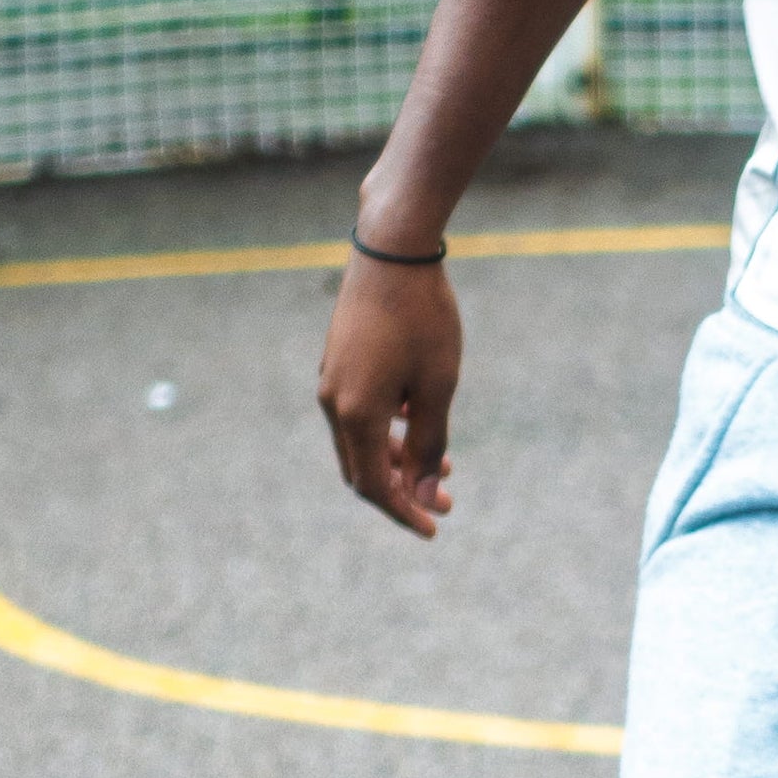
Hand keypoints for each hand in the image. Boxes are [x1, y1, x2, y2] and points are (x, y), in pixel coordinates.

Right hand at [317, 253, 462, 538]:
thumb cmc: (422, 318)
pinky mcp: (338, 361)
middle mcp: (334, 402)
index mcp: (355, 415)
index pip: (375, 486)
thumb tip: (427, 494)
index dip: (405, 511)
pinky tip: (418, 421)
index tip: (436, 527)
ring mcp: (332, 380)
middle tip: (445, 501)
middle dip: (403, 490)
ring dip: (398, 459)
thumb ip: (431, 444)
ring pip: (361, 440)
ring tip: (444, 463)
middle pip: (363, 468)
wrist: (392, 250)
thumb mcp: (438, 387)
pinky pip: (358, 413)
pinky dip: (387, 430)